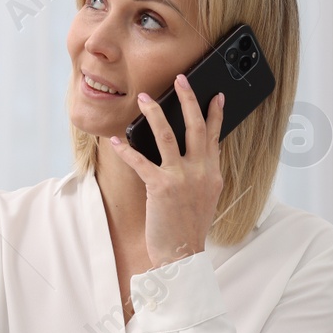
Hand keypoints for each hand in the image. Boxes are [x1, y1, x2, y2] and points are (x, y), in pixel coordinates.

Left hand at [108, 73, 225, 267]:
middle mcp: (200, 171)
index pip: (215, 136)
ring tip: (144, 98)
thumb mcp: (208, 197)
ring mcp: (181, 178)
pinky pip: (140, 162)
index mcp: (213, 173)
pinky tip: (115, 141)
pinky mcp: (160, 188)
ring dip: (154, 113)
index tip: (216, 95)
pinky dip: (126, 150)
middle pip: (196, 127)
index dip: (216, 113)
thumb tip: (204, 153)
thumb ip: (206, 173)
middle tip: (180, 79)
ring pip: (168, 136)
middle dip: (187, 99)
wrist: (183, 254)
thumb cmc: (190, 227)